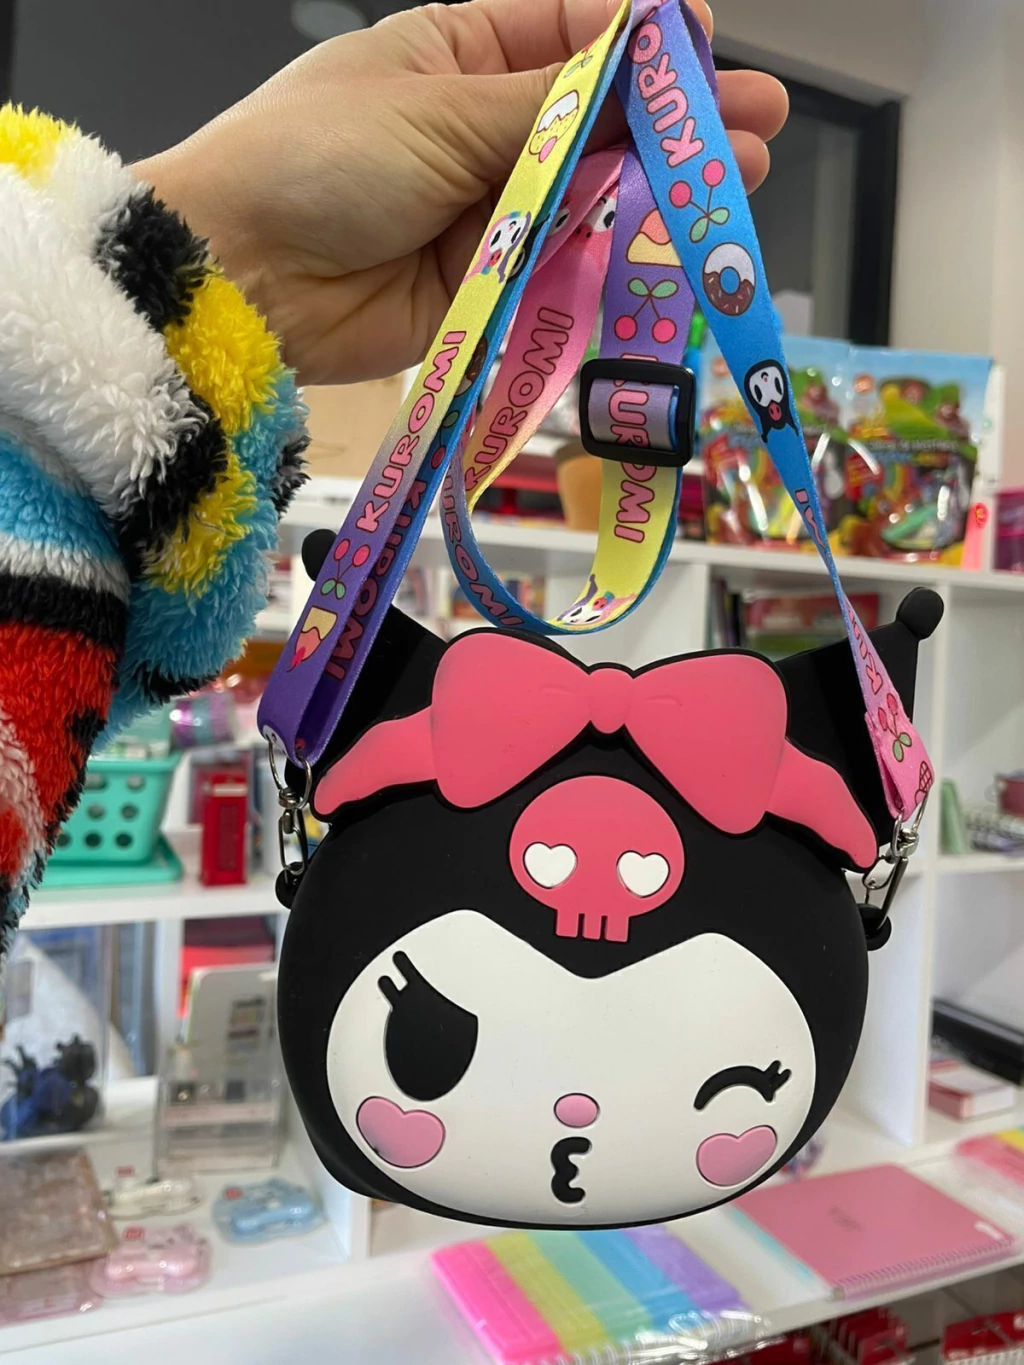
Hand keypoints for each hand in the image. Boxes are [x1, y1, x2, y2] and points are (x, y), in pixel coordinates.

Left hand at [139, 0, 787, 385]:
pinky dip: (614, 259)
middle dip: (673, 123)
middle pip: (601, 120)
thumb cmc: (317, 158)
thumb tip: (641, 62)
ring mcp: (492, 209)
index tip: (703, 55)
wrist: (245, 277)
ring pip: (593, 195)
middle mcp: (485, 128)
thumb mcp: (438, 109)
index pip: (578, 31)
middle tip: (752, 128)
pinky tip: (669, 247)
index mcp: (464, 51)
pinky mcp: (491, 282)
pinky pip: (564, 265)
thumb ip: (549, 103)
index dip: (646, 42)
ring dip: (659, 193)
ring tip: (732, 185)